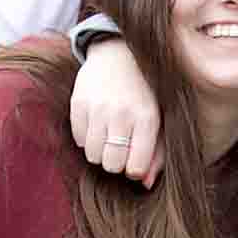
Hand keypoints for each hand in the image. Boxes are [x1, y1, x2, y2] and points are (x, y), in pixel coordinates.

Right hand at [69, 37, 165, 186]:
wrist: (119, 53)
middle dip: (116, 163)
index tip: (135, 159)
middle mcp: (121, 113)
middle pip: (111, 164)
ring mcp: (97, 108)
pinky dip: (86, 138)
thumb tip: (145, 184)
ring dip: (101, 152)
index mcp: (147, 118)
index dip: (134, 169)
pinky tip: (97, 124)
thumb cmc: (145, 92)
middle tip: (121, 149)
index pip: (135, 166)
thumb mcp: (159, 119)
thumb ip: (157, 152)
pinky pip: (78, 139)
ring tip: (109, 136)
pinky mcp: (78, 103)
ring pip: (92, 155)